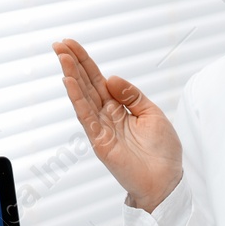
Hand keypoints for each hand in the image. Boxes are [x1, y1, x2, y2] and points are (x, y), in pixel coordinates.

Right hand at [53, 38, 183, 212]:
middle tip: (58, 44)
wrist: (165, 181)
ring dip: (71, 75)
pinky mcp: (99, 141)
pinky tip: (68, 81)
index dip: (85, 63)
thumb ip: (132, 95)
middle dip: (73, 63)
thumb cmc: (162, 152)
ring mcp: (101, 128)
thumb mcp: (152, 114)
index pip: (98, 80)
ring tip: (61, 56)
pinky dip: (77, 98)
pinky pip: (85, 115)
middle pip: (86, 84)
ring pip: (82, 96)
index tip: (71, 45)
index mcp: (120, 108)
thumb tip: (111, 77)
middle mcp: (107, 116)